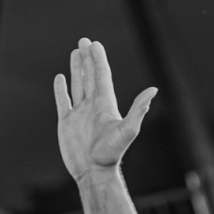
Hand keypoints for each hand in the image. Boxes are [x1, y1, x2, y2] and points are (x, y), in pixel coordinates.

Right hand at [54, 38, 155, 179]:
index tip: (95, 44)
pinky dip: (61, 89)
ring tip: (75, 52)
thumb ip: (139, 109)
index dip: (99, 60)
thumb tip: (153, 90)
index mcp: (106, 104)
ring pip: (78, 84)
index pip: (102, 76)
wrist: (93, 172)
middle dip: (87, 58)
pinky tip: (60, 78)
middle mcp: (93, 106)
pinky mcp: (66, 122)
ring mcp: (79, 113)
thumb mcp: (127, 130)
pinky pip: (63, 100)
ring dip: (77, 69)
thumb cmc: (111, 154)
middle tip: (84, 41)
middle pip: (90, 76)